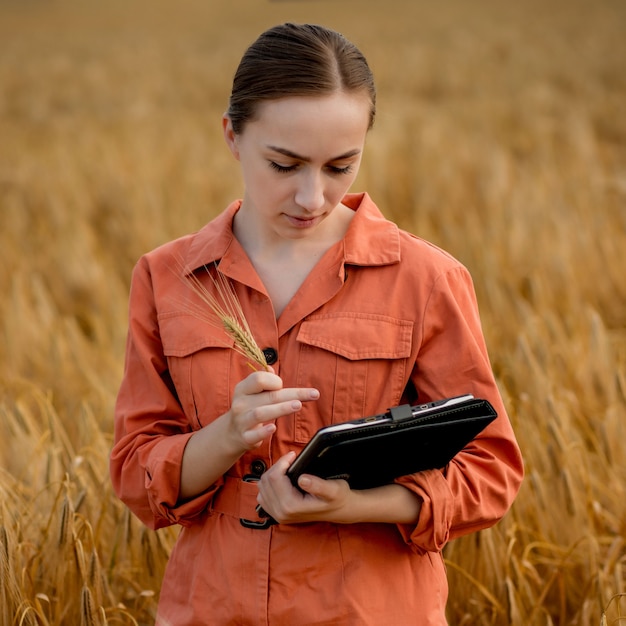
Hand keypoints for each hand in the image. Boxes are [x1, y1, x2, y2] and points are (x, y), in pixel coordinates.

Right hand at [179, 371, 318, 501]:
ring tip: (298, 405)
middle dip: (292, 394)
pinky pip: (253, 435)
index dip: (274, 380)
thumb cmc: (249, 408)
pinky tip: (273, 428)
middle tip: (312, 394)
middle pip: (269, 396)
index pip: (259, 379)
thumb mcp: (252, 392)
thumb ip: (263, 380)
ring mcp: (242, 421)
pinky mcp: (245, 437)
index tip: (282, 386)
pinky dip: (263, 432)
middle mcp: (241, 403)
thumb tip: (271, 368)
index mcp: (243, 389)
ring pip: (261, 413)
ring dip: (281, 409)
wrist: (231, 433)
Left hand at [256, 451, 352, 523]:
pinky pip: (262, 495)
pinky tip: (282, 480)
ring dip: (272, 474)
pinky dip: (269, 484)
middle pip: (266, 481)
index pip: (274, 477)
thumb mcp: (333, 489)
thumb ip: (318, 485)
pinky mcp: (276, 514)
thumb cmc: (337, 498)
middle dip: (277, 467)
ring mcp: (277, 515)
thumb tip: (303, 479)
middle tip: (290, 461)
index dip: (282, 462)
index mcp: (291, 506)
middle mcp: (281, 513)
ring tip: (286, 469)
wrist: (338, 510)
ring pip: (262, 487)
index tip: (293, 455)